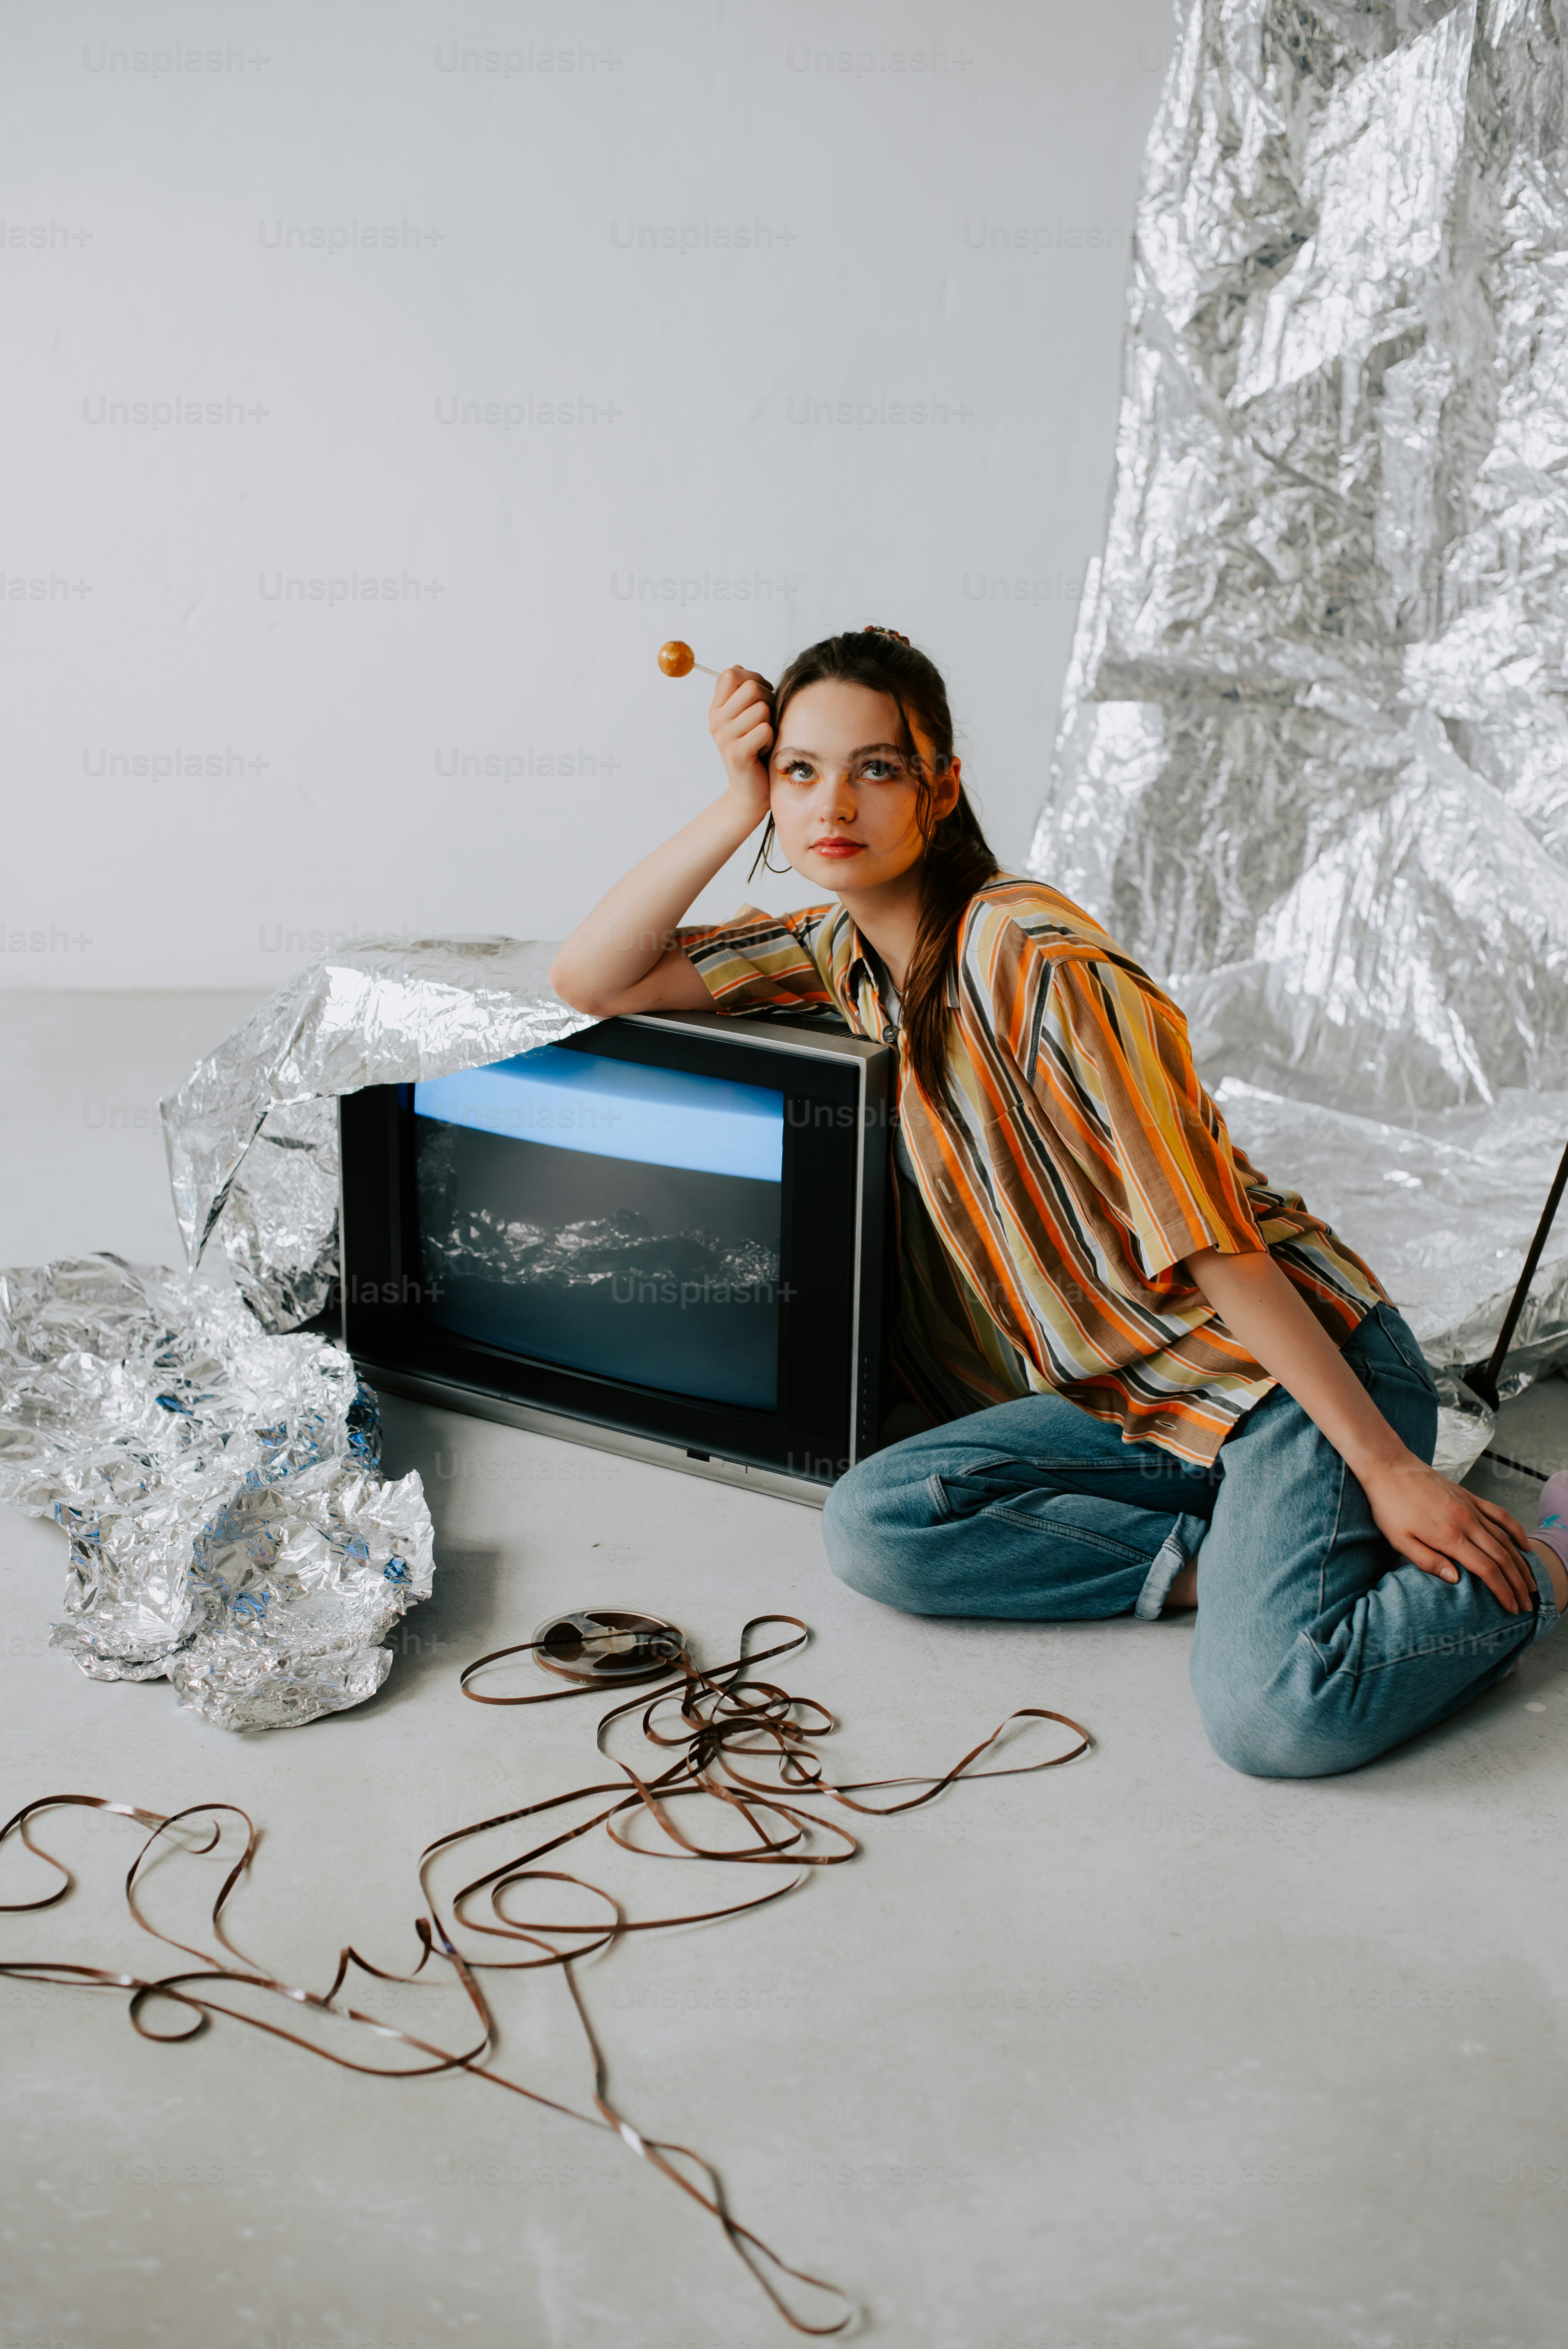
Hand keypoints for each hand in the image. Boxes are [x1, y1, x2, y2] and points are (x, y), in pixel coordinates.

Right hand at [708, 665, 773, 820]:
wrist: (751, 791)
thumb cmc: (756, 749)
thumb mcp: (747, 717)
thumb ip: (743, 694)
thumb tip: (738, 667)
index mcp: (716, 709)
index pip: (731, 674)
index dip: (753, 678)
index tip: (762, 694)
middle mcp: (716, 721)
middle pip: (750, 688)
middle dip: (767, 700)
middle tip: (766, 720)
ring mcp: (724, 737)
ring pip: (761, 709)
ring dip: (770, 723)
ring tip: (762, 738)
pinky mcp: (736, 754)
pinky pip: (765, 730)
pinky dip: (771, 740)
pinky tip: (763, 751)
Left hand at [1358, 1452, 1537, 1612]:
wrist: (1390, 1468)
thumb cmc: (1390, 1507)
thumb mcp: (1399, 1540)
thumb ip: (1428, 1561)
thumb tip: (1456, 1580)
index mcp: (1448, 1536)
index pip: (1486, 1569)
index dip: (1502, 1591)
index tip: (1512, 1608)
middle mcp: (1466, 1522)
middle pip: (1502, 1557)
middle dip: (1517, 1584)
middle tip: (1526, 1604)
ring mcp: (1471, 1508)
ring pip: (1505, 1539)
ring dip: (1520, 1564)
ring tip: (1529, 1585)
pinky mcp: (1470, 1497)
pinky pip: (1500, 1515)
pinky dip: (1516, 1531)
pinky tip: (1525, 1547)